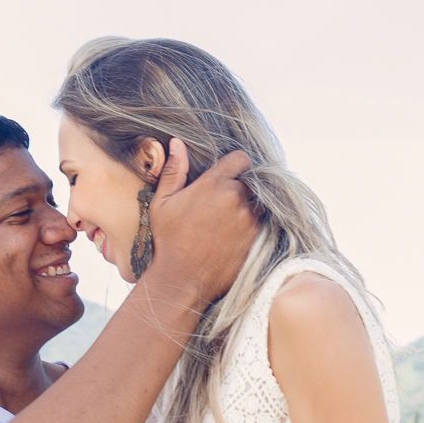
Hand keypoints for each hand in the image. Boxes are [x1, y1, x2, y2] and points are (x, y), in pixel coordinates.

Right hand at [146, 138, 257, 305]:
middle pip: (250, 181)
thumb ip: (173, 171)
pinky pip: (261, 224)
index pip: (240, 158)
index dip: (235, 165)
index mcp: (213, 184)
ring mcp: (249, 219)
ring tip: (228, 221)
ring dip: (247, 207)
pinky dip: (251, 226)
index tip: (227, 175)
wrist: (181, 280)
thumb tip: (177, 143)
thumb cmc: (166, 241)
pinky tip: (233, 236)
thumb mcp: (161, 203)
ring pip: (258, 203)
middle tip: (223, 203)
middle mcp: (235, 198)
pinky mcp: (256, 239)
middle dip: (240, 188)